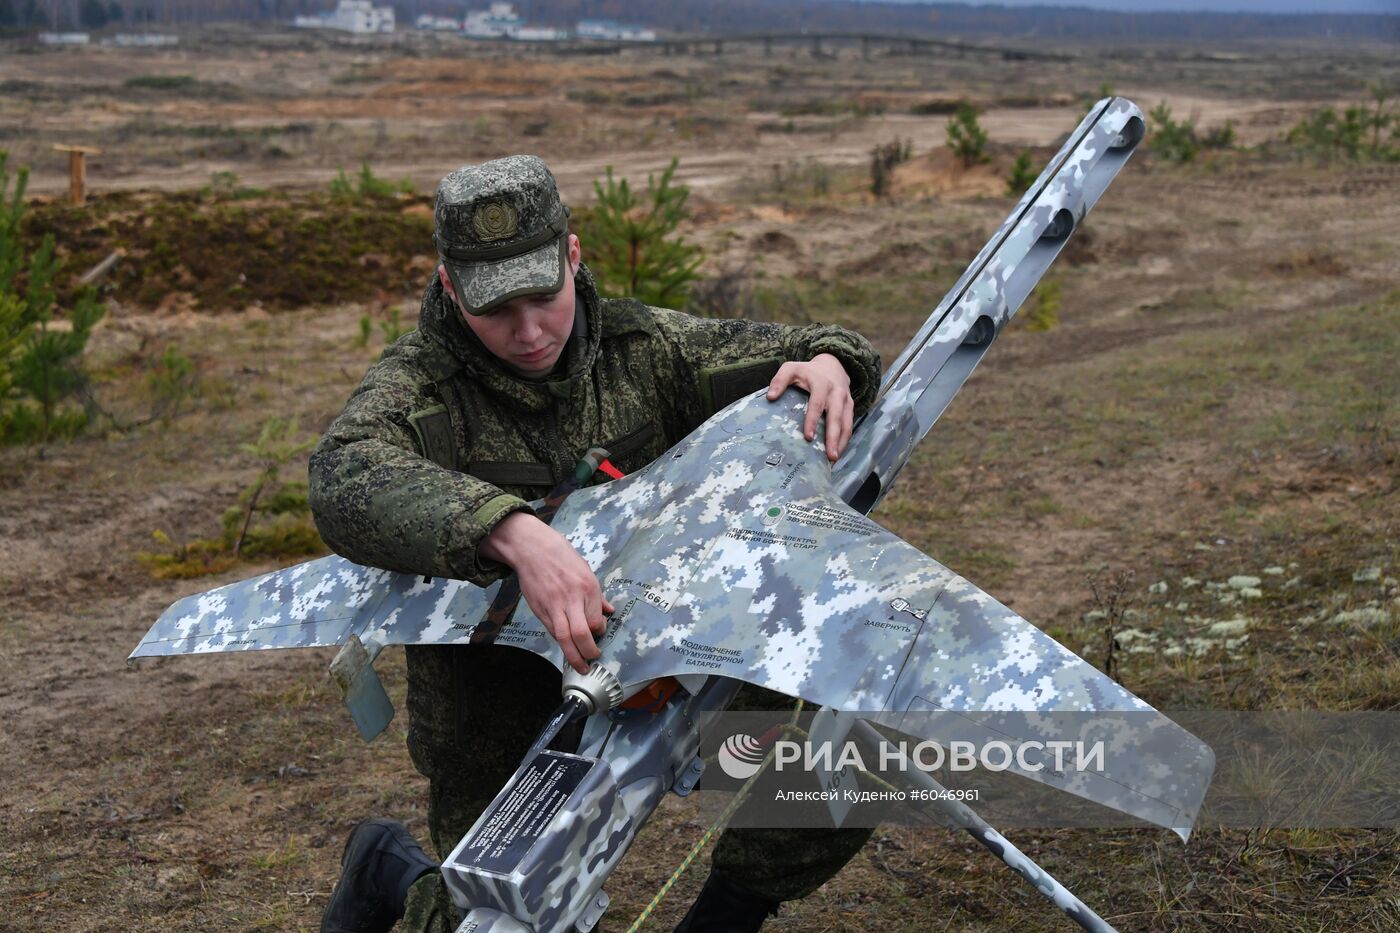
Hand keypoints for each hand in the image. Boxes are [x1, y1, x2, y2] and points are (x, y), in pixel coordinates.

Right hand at [479, 511, 612, 672]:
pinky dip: (561, 641)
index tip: (599, 633)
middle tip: (593, 659)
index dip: (600, 632)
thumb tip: (610, 612)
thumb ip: (598, 596)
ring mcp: (553, 606)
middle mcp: (571, 599)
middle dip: (589, 652)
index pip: (596, 621)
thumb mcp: (586, 572)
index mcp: (587, 588)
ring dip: (573, 656)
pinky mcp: (539, 610)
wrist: (532, 550)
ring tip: (581, 666)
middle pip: (581, 634)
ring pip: (563, 638)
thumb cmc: (562, 558)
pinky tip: (566, 647)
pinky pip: (552, 631)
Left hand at [766, 353, 853, 461]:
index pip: (817, 403)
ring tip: (834, 458)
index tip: (808, 437)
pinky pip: (849, 425)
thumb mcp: (792, 368)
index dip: (812, 420)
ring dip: (842, 442)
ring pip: (847, 423)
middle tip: (830, 455)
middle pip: (836, 417)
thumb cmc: (808, 371)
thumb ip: (780, 379)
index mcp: (821, 384)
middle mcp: (837, 393)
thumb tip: (771, 397)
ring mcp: (846, 401)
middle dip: (833, 437)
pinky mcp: (850, 407)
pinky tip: (838, 452)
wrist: (833, 365)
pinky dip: (845, 440)